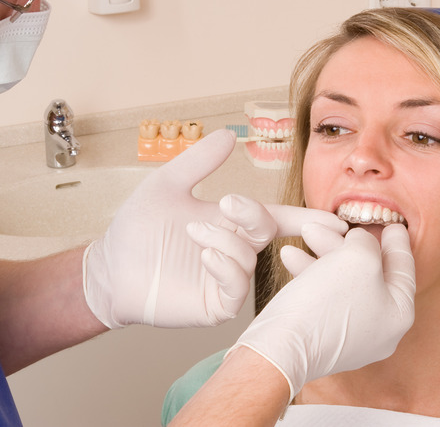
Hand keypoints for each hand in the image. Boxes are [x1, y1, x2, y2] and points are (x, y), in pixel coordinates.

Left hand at [82, 130, 346, 328]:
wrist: (109, 267)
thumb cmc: (138, 227)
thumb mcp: (167, 184)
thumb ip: (199, 162)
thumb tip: (228, 134)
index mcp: (230, 223)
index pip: (276, 218)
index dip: (304, 219)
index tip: (330, 219)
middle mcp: (234, 250)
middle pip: (267, 233)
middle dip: (254, 216)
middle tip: (229, 205)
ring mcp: (225, 279)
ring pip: (250, 260)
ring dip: (229, 241)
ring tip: (196, 233)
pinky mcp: (213, 304)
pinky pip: (236, 289)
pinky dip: (227, 267)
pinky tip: (207, 255)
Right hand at [229, 223, 415, 400]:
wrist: (282, 347)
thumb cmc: (326, 302)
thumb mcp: (358, 257)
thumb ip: (368, 242)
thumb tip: (361, 241)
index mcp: (398, 314)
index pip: (404, 269)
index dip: (397, 241)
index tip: (394, 224)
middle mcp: (379, 330)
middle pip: (370, 273)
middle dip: (348, 243)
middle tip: (336, 222)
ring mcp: (350, 337)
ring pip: (342, 282)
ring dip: (324, 254)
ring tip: (305, 232)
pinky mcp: (323, 338)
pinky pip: (323, 297)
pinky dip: (311, 274)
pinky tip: (291, 256)